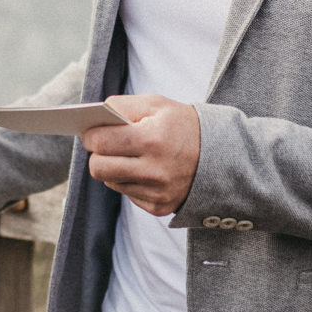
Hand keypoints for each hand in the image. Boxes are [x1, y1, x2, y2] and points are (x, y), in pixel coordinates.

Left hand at [81, 94, 200, 215]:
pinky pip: (126, 194)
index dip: (90, 135)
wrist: (221, 155)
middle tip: (105, 145)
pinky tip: (145, 170)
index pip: (100, 143)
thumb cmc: (182, 124)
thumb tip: (92, 117)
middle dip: (97, 154)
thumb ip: (121, 106)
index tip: (92, 132)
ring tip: (130, 155)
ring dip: (113, 168)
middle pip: (98, 168)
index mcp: (151, 140)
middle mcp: (154, 171)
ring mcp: (157, 192)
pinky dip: (129, 181)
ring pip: (110, 182)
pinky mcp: (158, 207)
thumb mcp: (156, 104)